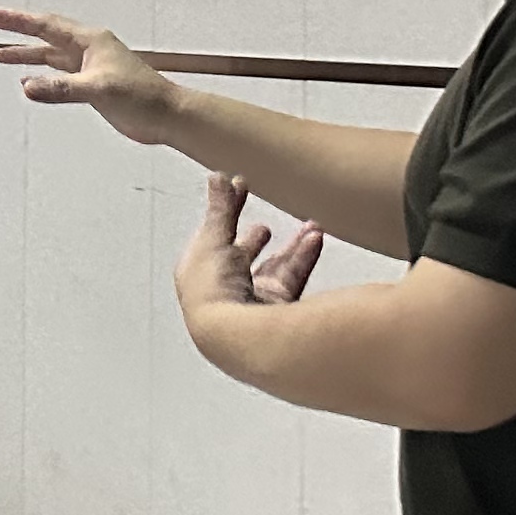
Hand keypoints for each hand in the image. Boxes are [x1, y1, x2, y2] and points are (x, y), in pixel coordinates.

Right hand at [0, 9, 178, 143]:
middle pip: (46, 36)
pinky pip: (59, 75)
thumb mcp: (98, 90)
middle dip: (19, 31)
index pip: (47, 26)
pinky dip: (41, 75)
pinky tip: (28, 81)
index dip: (20, 20)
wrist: (168, 116)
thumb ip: (61, 88)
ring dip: (27, 55)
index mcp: (91, 41)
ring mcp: (90, 68)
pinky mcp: (92, 86)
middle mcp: (89, 50)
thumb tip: (27, 86)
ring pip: (51, 56)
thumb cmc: (141, 97)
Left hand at [177, 173, 324, 317]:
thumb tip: (217, 177)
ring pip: (275, 270)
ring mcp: (253, 306)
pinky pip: (294, 281)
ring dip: (293, 246)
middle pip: (241, 260)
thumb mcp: (213, 240)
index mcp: (198, 274)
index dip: (225, 211)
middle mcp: (224, 292)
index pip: (212, 238)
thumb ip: (220, 208)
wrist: (236, 337)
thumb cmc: (214, 293)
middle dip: (254, 241)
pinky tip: (317, 238)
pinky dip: (305, 258)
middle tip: (263, 226)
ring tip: (311, 225)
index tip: (240, 186)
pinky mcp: (281, 316)